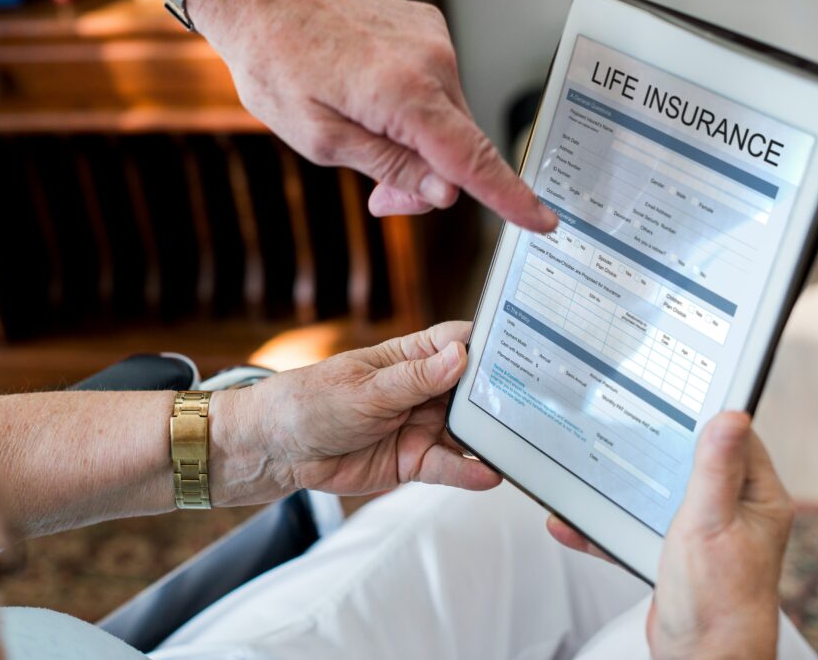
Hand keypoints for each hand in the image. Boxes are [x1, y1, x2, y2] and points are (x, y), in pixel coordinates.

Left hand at [186, 0, 556, 231]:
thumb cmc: (277, 61)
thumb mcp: (321, 139)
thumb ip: (390, 167)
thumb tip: (444, 192)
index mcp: (403, 92)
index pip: (472, 158)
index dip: (509, 197)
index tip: (541, 220)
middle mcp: (430, 62)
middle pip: (459, 149)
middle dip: (428, 182)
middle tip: (381, 198)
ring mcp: (433, 42)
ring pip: (449, 122)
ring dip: (420, 147)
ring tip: (365, 138)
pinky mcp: (428, 33)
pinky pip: (438, 91)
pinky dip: (416, 114)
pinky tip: (374, 106)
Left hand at [208, 321, 500, 504]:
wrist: (278, 450)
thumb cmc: (312, 401)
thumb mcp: (364, 388)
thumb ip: (415, 378)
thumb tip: (460, 355)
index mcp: (412, 357)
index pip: (461, 343)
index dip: (492, 345)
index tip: (529, 350)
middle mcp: (425, 389)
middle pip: (474, 390)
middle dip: (502, 396)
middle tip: (539, 405)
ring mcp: (422, 425)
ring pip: (467, 431)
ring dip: (491, 438)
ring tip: (524, 446)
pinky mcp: (415, 460)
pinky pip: (449, 466)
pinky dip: (469, 471)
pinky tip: (490, 474)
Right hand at [545, 412, 794, 659]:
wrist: (700, 657)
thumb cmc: (719, 599)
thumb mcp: (711, 521)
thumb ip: (715, 468)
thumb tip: (731, 415)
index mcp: (757, 497)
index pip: (734, 439)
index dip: (703, 415)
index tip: (668, 396)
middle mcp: (733, 511)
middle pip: (687, 462)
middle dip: (647, 447)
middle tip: (615, 424)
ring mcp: (702, 533)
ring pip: (654, 494)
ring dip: (617, 487)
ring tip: (585, 471)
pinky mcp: (672, 553)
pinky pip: (633, 527)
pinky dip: (604, 525)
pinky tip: (572, 521)